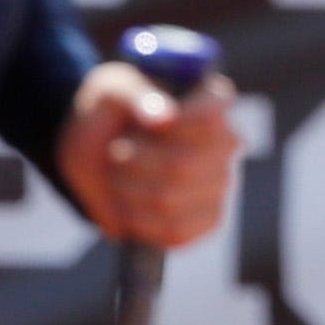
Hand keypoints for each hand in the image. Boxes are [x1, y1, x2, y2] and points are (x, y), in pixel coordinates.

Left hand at [56, 62, 241, 247]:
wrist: (98, 153)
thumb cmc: (109, 112)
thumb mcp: (110, 91)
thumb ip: (135, 95)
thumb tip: (164, 118)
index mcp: (212, 100)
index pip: (210, 117)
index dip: (172, 128)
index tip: (138, 127)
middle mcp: (225, 141)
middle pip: (181, 166)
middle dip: (133, 164)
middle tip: (115, 153)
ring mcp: (221, 182)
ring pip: (170, 202)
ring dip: (127, 192)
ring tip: (117, 177)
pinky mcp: (209, 219)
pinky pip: (176, 233)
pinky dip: (139, 223)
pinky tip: (128, 206)